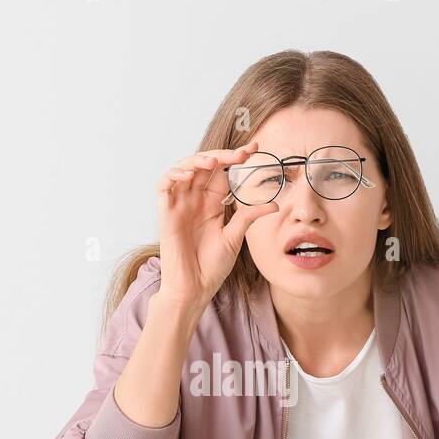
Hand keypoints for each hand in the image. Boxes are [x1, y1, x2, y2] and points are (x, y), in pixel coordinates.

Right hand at [154, 140, 279, 312]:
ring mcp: (179, 204)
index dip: (235, 158)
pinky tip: (190, 175)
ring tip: (214, 161)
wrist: (194, 288)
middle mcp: (195, 200)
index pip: (222, 172)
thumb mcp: (235, 237)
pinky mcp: (165, 212)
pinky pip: (164, 185)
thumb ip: (249, 216)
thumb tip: (275, 204)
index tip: (254, 150)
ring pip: (184, 169)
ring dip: (197, 160)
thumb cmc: (211, 267)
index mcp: (212, 204)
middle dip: (222, 155)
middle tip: (240, 154)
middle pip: (204, 165)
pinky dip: (174, 174)